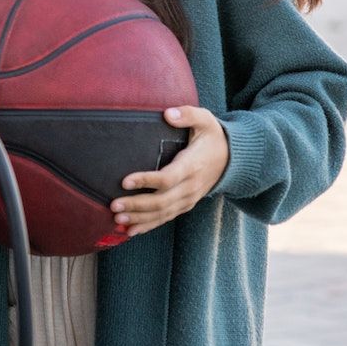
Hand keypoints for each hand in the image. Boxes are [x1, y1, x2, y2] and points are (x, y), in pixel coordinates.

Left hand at [109, 105, 229, 237]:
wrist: (232, 159)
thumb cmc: (213, 136)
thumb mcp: (205, 120)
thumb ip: (187, 114)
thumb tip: (168, 114)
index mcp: (192, 165)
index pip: (168, 178)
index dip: (146, 181)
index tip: (125, 181)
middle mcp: (190, 187)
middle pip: (161, 201)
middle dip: (137, 205)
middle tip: (114, 206)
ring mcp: (188, 198)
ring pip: (162, 213)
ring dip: (139, 219)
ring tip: (117, 220)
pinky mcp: (185, 204)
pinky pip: (166, 218)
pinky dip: (148, 226)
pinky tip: (130, 231)